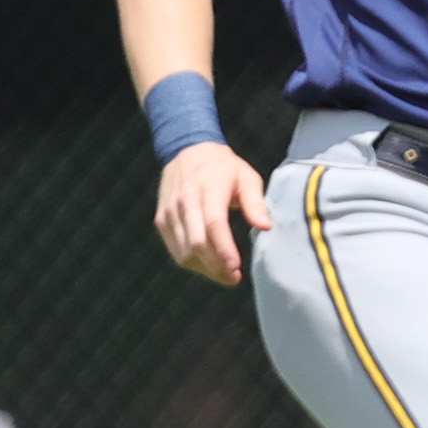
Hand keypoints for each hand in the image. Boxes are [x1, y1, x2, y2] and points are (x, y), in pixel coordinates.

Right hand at [154, 141, 272, 286]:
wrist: (188, 150)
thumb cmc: (223, 167)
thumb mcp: (247, 176)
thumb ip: (255, 202)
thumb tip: (265, 226)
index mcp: (208, 188)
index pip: (214, 224)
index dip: (224, 249)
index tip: (236, 267)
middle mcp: (185, 201)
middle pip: (196, 243)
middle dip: (216, 266)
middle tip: (234, 277)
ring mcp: (170, 212)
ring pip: (183, 251)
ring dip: (204, 268)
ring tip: (224, 273)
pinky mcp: (162, 220)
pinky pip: (175, 249)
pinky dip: (191, 262)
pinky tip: (208, 264)